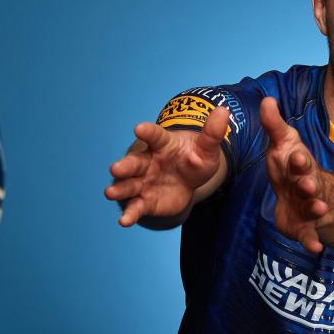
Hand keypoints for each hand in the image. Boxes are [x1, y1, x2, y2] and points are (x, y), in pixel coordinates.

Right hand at [105, 106, 229, 226]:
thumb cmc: (194, 159)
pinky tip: (124, 221)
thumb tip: (223, 111)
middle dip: (124, 166)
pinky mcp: (145, 201)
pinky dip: (130, 214)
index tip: (138, 128)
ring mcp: (144, 182)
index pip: (154, 135)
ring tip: (109, 193)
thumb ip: (211, 134)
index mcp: (162, 144)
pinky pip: (136, 207)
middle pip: (134, 162)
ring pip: (129, 185)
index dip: (147, 132)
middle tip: (115, 168)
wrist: (188, 180)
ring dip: (119, 189)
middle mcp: (148, 162)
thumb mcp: (206, 149)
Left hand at [259, 96, 328, 252]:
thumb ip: (273, 125)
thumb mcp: (282, 145)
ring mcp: (308, 208)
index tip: (297, 157)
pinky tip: (316, 249)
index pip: (300, 161)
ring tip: (320, 210)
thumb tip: (266, 99)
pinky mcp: (303, 227)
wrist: (305, 193)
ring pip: (314, 209)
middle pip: (310, 185)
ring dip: (316, 209)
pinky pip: (309, 236)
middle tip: (310, 185)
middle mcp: (308, 186)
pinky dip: (313, 242)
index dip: (298, 160)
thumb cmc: (291, 166)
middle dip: (310, 185)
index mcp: (300, 166)